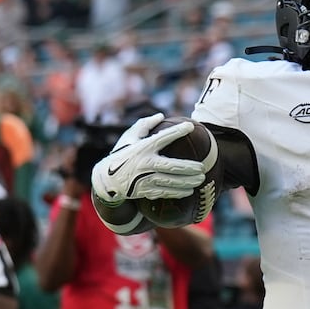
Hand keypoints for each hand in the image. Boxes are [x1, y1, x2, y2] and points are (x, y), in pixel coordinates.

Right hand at [89, 115, 205, 203]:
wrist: (106, 180)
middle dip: (190, 168)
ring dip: (188, 182)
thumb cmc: (121, 154)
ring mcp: (145, 179)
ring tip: (200, 179)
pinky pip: (165, 192)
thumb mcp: (129, 137)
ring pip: (171, 182)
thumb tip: (160, 116)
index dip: (177, 131)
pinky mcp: (145, 191)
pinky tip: (188, 190)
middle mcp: (145, 163)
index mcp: (143, 148)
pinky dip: (178, 192)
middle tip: (202, 168)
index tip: (190, 127)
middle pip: (173, 166)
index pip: (163, 138)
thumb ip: (144, 125)